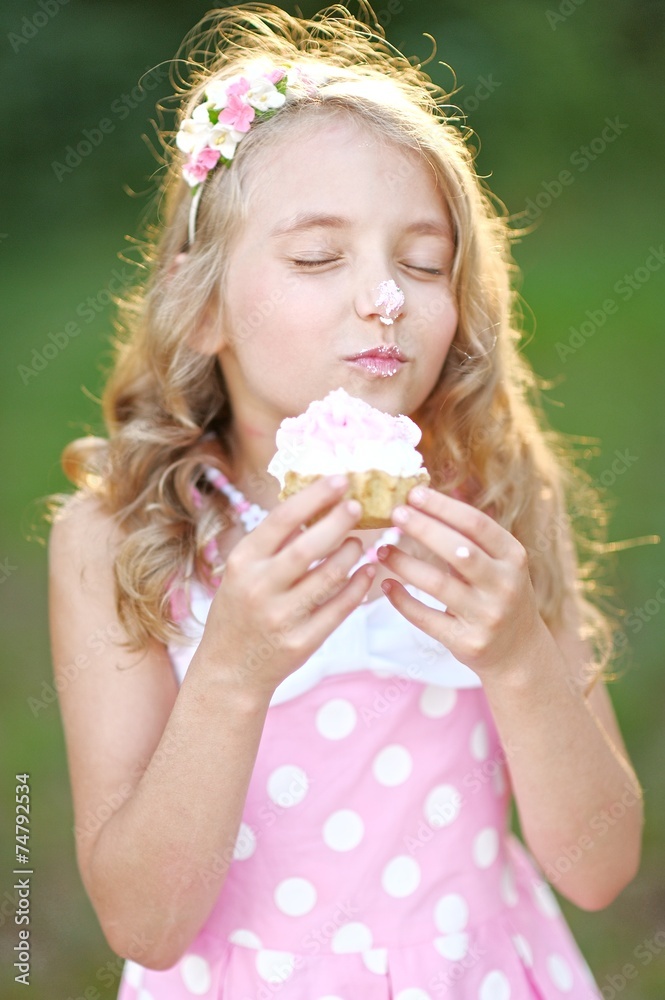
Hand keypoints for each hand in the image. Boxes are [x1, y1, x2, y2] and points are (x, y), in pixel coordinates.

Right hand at [198, 476, 374, 698]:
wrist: (228, 670)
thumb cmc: (239, 611)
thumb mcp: (241, 572)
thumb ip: (272, 543)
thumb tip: (314, 502)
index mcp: (243, 563)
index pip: (281, 519)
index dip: (314, 497)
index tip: (340, 480)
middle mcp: (259, 588)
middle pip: (309, 547)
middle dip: (338, 521)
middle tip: (358, 506)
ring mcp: (281, 617)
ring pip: (330, 577)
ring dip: (351, 554)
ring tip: (359, 542)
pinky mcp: (301, 642)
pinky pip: (339, 609)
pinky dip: (357, 587)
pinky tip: (366, 572)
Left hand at [376, 485, 547, 679]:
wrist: (519, 652)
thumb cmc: (498, 593)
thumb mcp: (499, 563)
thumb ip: (469, 537)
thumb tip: (422, 500)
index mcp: (513, 557)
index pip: (477, 524)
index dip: (443, 507)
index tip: (413, 493)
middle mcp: (504, 585)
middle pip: (459, 550)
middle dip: (423, 528)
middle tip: (395, 514)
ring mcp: (487, 616)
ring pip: (438, 584)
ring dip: (405, 564)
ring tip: (382, 550)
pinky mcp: (468, 643)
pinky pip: (426, 618)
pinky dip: (402, 600)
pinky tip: (386, 585)